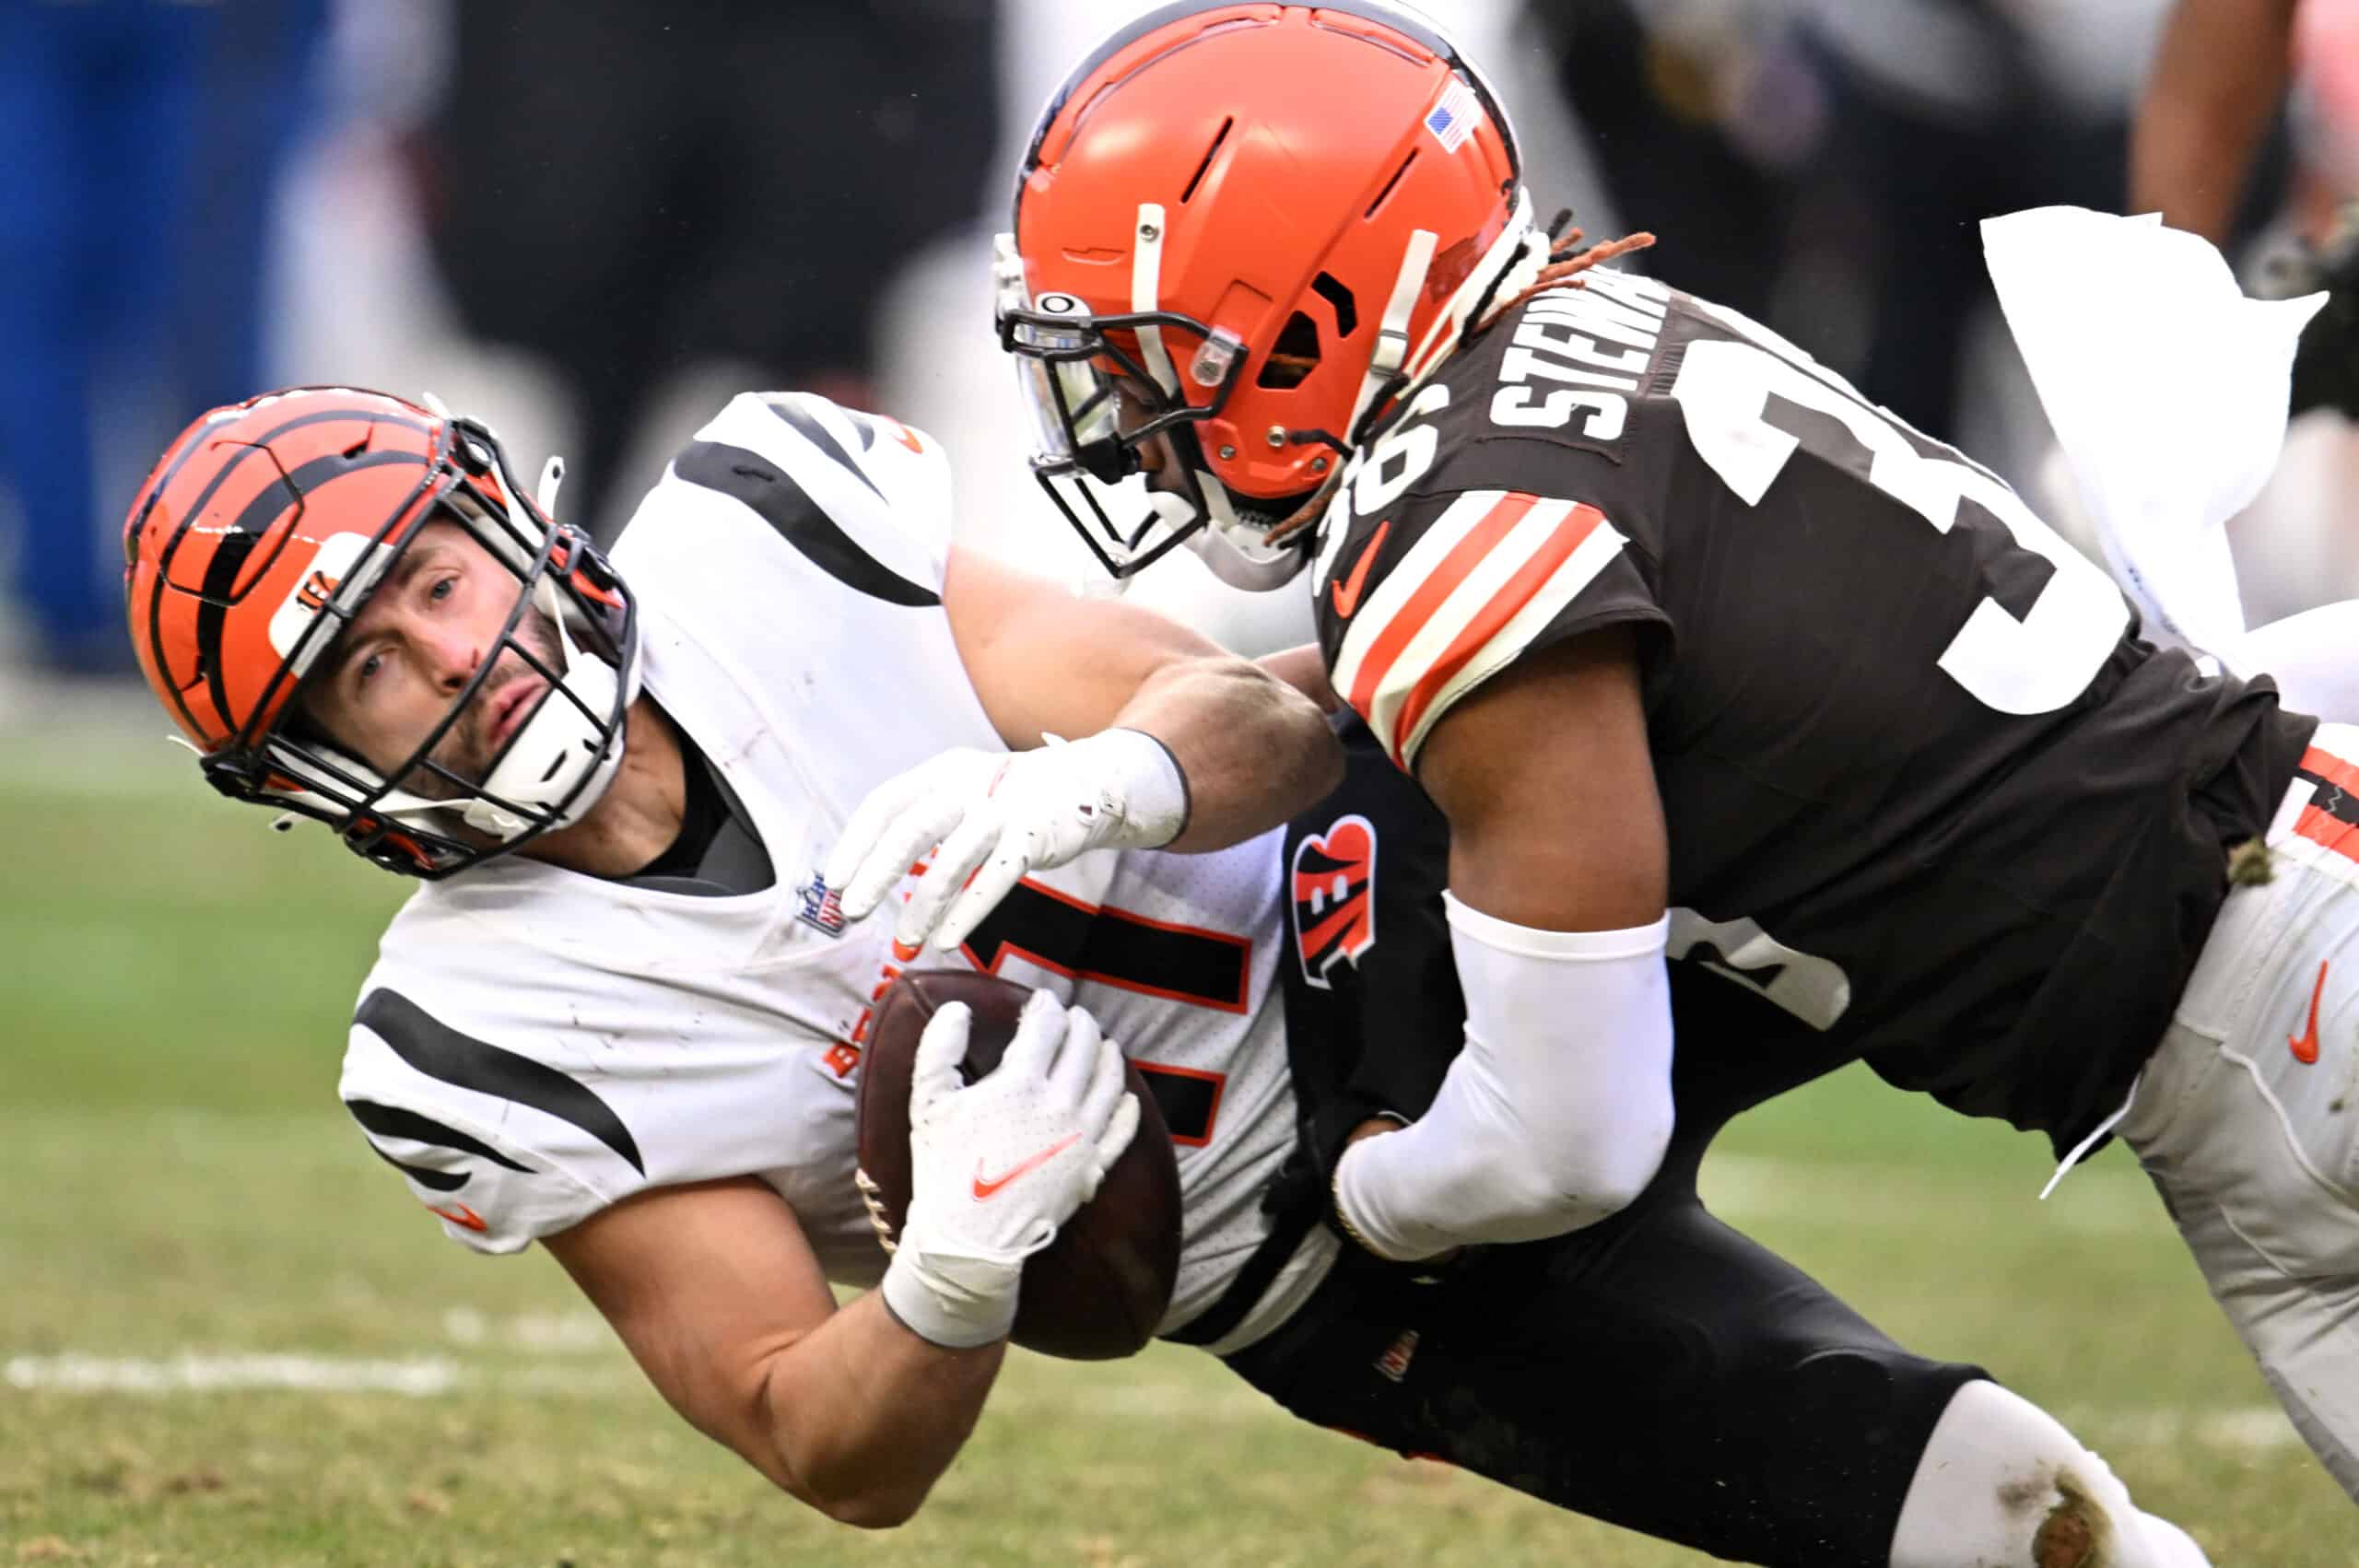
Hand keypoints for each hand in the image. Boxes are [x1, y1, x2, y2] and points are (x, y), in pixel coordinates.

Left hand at [824, 731, 1187, 953]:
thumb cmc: (1010, 797)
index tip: (834, 881)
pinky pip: (994, 880)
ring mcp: (1002, 811)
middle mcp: (968, 785)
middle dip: (877, 874)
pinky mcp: (1033, 839)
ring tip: (904, 942)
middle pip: (911, 830)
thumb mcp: (963, 790)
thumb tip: (868, 875)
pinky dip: (966, 913)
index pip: (885, 803)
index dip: (856, 842)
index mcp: (941, 771)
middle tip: (852, 912)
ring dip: (922, 906)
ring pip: (951, 862)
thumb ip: (923, 821)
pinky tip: (945, 940)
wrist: (1088, 783)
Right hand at [878, 992, 1141, 1346]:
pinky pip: (1122, 1132)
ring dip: (1108, 1056)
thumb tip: (956, 1008)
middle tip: (1074, 1017)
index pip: (1047, 1026)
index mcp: (1021, 1083)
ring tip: (1104, 1045)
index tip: (1042, 1001)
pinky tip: (1127, 1098)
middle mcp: (1061, 1105)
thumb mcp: (927, 1103)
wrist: (968, 1239)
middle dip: (1080, 1024)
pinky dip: (1127, 1109)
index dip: (1046, 1006)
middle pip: (1085, 1046)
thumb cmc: (943, 1169)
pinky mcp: (1092, 1168)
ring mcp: (1082, 1137)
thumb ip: (939, 1048)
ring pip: (1110, 1082)